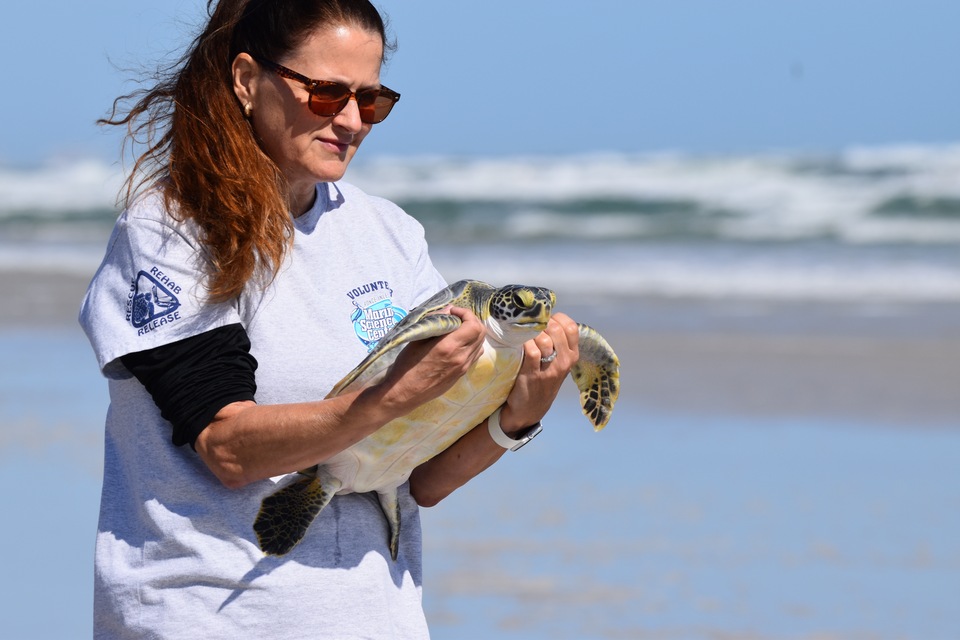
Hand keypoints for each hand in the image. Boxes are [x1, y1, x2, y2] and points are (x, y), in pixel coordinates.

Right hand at [380, 306, 486, 413]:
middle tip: (457, 318)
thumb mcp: (417, 340)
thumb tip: (448, 310)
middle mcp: (461, 357)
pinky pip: (474, 355)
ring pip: (480, 344)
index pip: (473, 325)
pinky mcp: (461, 374)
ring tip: (458, 329)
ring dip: (473, 333)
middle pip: (481, 333)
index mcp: (449, 347)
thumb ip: (435, 323)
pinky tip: (457, 343)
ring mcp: (463, 367)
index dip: (466, 313)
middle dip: (471, 320)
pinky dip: (471, 344)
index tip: (453, 311)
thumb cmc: (406, 366)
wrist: (405, 393)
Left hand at [499, 312, 579, 433]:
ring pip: (543, 338)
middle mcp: (565, 362)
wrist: (530, 409)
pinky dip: (523, 343)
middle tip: (530, 329)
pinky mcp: (533, 374)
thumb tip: (544, 316)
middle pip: (555, 328)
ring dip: (529, 334)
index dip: (556, 318)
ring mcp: (550, 370)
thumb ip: (557, 342)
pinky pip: (530, 350)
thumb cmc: (542, 379)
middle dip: (540, 324)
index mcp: (572, 355)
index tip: (544, 322)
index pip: (571, 327)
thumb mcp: (558, 363)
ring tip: (524, 338)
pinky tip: (518, 345)